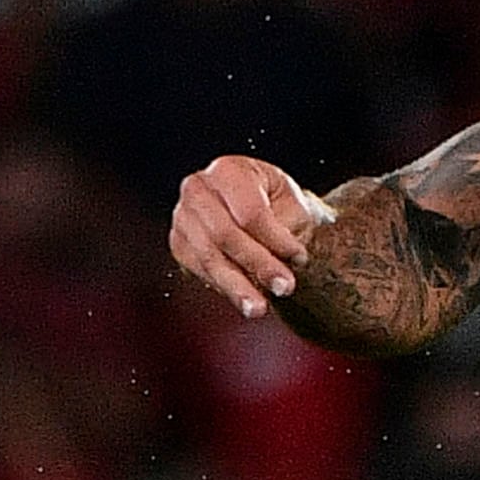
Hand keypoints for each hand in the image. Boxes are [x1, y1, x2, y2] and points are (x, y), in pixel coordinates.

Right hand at [171, 151, 322, 318]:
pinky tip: (244, 299)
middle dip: (258, 265)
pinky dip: (225, 287)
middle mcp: (198, 189)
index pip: (249, 211)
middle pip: (226, 235)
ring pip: (210, 258)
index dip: (275, 238)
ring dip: (238, 286)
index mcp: (228, 170)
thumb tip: (277, 260)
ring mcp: (183, 216)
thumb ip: (283, 230)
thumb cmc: (281, 207)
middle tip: (285, 287)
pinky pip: (200, 270)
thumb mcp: (292, 208)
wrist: (265, 213)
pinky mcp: (180, 244)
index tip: (299, 257)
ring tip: (259, 309)